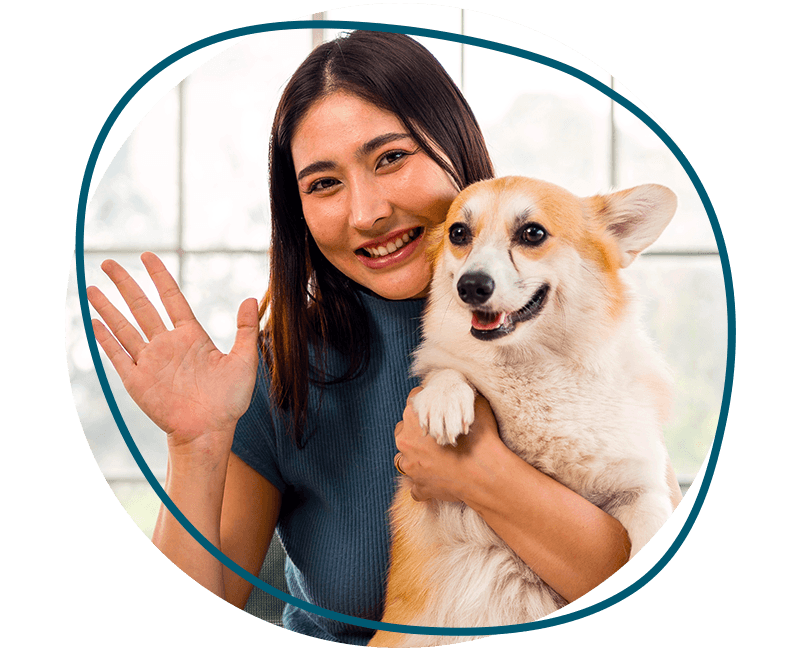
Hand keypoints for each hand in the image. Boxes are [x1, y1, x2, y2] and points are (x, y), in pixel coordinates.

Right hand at [87, 253, 258, 455]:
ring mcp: (150, 361)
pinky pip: (117, 355)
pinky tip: (93, 322)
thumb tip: (251, 299)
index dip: (159, 276)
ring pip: (124, 327)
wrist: (210, 431)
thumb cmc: (229, 400)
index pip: (171, 298)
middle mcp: (167, 344)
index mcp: (191, 336)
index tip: (147, 256)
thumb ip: (245, 330)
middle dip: (125, 284)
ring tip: (92, 288)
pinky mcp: (137, 380)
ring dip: (108, 307)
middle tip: (109, 262)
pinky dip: (105, 339)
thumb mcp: (244, 361)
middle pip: (141, 306)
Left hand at [394, 387, 505, 502]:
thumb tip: (461, 391)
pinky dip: (424, 484)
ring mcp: (410, 466)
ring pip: (404, 459)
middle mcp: (405, 441)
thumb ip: (459, 398)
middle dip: (416, 433)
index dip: (426, 405)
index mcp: (414, 417)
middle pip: (402, 431)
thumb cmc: (480, 438)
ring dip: (416, 458)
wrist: (486, 474)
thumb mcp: (474, 405)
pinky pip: (415, 487)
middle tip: (435, 436)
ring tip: (436, 459)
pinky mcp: (419, 487)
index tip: (435, 410)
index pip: (412, 402)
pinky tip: (437, 480)